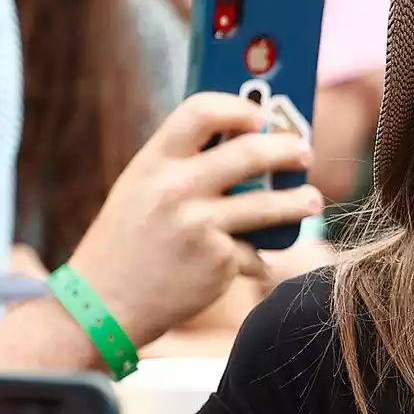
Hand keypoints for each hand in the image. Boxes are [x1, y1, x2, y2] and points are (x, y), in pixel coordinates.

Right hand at [66, 92, 322, 346]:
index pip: (201, 112)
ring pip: (269, 203)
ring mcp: (198, 226)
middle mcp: (175, 189)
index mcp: (153, 163)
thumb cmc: (126, 242)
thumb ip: (180, 165)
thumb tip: (244, 141)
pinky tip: (252, 262)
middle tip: (304, 153)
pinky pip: (254, 251)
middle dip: (288, 150)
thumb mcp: (139, 190)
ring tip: (312, 200)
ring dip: (300, 201)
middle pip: (250, 152)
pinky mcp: (217, 262)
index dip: (239, 108)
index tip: (261, 116)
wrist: (102, 305)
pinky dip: (256, 257)